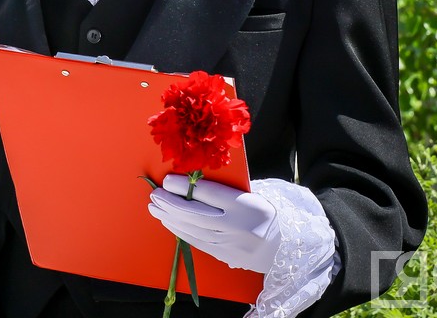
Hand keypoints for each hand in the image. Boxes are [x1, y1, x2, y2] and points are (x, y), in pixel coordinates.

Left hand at [148, 176, 280, 273]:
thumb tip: (191, 182)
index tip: (168, 180)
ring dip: (170, 217)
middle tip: (155, 194)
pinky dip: (180, 230)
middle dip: (171, 202)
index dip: (184, 186)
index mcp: (245, 204)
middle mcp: (236, 225)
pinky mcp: (224, 255)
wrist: (281, 247)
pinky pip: (196, 241)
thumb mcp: (251, 196)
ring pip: (193, 228)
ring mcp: (229, 243)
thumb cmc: (262, 214)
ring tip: (155, 207)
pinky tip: (169, 222)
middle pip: (196, 212)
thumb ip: (225, 189)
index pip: (209, 193)